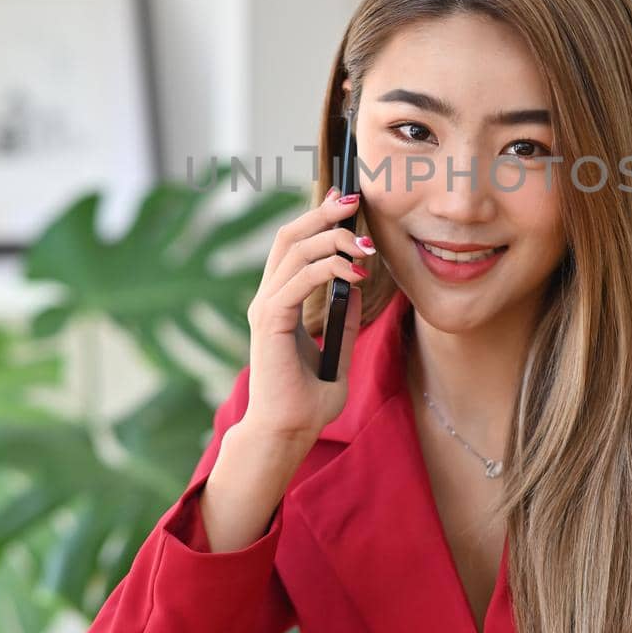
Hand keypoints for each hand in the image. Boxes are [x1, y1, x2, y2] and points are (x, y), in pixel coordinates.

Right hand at [240, 185, 372, 456]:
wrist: (289, 432)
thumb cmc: (308, 401)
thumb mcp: (337, 352)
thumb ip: (343, 319)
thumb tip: (357, 287)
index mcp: (279, 302)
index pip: (293, 246)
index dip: (317, 218)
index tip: (346, 203)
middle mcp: (268, 298)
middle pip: (289, 236)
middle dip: (322, 213)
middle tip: (354, 200)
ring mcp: (265, 308)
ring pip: (295, 250)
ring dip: (333, 239)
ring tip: (366, 246)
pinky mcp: (270, 321)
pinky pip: (299, 279)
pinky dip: (329, 268)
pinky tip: (356, 274)